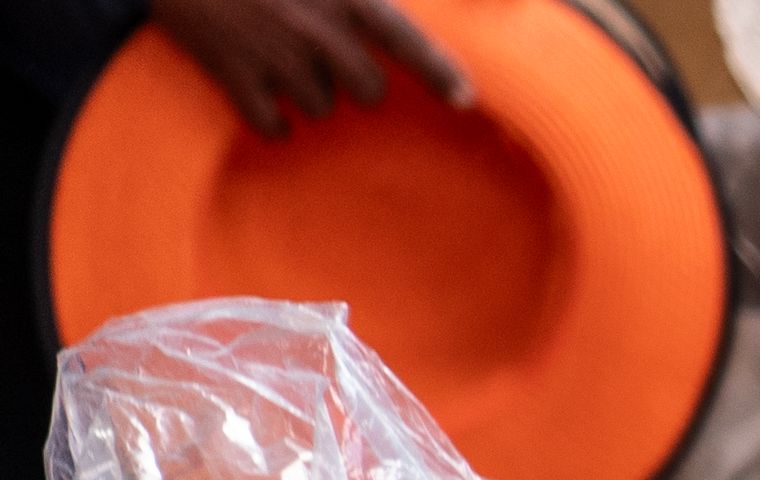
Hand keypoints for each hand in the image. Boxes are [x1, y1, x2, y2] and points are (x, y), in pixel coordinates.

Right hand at [137, 0, 475, 131]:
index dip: (440, 73)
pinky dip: (270, 119)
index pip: (408, 41)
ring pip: (320, 108)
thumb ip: (365, 2)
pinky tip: (257, 91)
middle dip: (356, 84)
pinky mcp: (233, 75)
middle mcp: (317, 29)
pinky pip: (274, 127)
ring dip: (306, 94)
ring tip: (277, 58)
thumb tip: (430, 15)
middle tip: (327, 62)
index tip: (465, 99)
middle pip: (370, 91)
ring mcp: (275, 55)